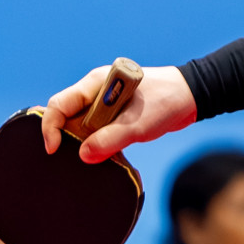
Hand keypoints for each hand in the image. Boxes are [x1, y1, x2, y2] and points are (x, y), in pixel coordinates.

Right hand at [42, 64, 195, 163]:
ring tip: (89, 159)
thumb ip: (110, 139)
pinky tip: (102, 156)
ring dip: (83, 142)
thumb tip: (83, 155)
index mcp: (95, 84)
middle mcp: (96, 93)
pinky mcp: (115, 116)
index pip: (59, 103)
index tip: (54, 148)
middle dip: (66, 137)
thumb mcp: (137, 124)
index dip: (50, 126)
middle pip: (66, 116)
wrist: (192, 96)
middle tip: (71, 158)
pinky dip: (96, 144)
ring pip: (81, 126)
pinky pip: (96, 131)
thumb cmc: (165, 101)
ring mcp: (105, 104)